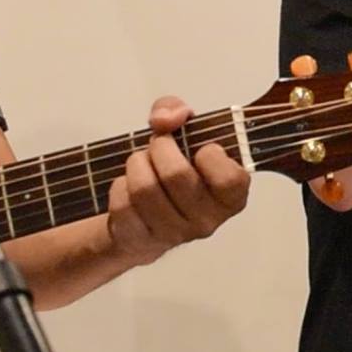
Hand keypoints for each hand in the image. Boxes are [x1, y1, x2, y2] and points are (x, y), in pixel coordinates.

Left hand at [105, 97, 251, 265]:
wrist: (146, 213)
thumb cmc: (173, 168)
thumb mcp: (182, 131)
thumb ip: (176, 110)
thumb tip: (165, 119)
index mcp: (230, 198)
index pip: (229, 178)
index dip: (210, 154)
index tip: (200, 148)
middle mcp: (207, 221)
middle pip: (176, 175)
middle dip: (160, 148)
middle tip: (159, 146)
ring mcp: (173, 235)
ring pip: (145, 188)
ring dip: (137, 164)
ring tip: (142, 163)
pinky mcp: (140, 241)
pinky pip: (123, 204)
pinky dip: (120, 185)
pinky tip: (129, 187)